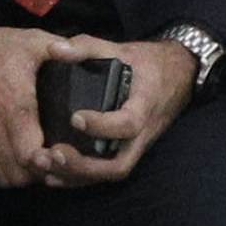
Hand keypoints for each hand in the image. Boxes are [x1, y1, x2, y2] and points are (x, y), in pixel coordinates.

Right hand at [0, 0, 63, 190]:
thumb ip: (63, 50)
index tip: (60, 153)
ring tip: (31, 162)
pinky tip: (8, 158)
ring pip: (1, 177)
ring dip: (19, 175)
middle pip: (19, 175)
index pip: (33, 157)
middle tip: (51, 159)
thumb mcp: (31, 42)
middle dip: (39, 173)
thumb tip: (90, 55)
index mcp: (15, 108)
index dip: (50, 162)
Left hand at [35, 34, 193, 184]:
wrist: (178, 76)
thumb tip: (54, 50)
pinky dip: (81, 178)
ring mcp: (136, 147)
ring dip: (78, 176)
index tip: (74, 117)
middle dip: (84, 166)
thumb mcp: (120, 49)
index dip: (102, 126)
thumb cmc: (147, 64)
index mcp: (143, 106)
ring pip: (110, 174)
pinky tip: (54, 176)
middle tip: (54, 153)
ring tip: (47, 167)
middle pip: (118, 165)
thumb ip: (86, 47)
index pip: (127, 124)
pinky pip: (107, 172)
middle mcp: (142, 134)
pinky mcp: (128, 152)